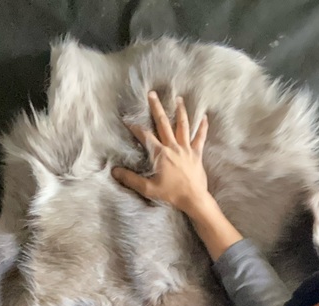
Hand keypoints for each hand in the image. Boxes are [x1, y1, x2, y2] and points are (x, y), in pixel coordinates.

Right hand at [112, 91, 210, 215]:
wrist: (193, 199)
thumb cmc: (171, 195)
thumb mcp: (148, 188)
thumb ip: (130, 179)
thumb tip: (114, 171)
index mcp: (160, 154)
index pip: (145, 136)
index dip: (135, 127)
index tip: (128, 120)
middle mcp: (173, 147)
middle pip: (163, 123)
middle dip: (156, 108)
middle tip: (152, 94)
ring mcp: (186, 149)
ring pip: (183, 126)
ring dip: (180, 111)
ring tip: (179, 99)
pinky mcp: (197, 154)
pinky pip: (200, 138)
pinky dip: (202, 127)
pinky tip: (204, 117)